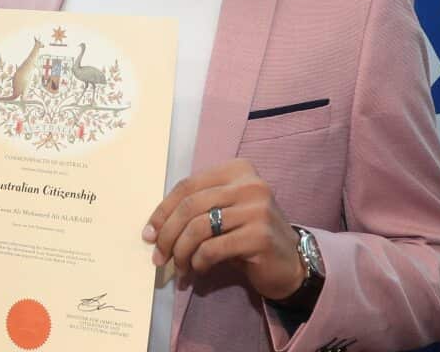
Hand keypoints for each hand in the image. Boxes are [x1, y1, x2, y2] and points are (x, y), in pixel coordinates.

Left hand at [143, 158, 304, 300]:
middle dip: (168, 234)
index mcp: (237, 170)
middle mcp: (250, 184)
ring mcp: (258, 209)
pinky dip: (199, 261)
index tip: (149, 233)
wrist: (290, 263)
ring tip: (179, 267)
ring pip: (199, 228)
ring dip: (181, 251)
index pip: (188, 186)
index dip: (163, 211)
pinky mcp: (260, 236)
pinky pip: (213, 248)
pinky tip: (198, 269)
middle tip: (158, 256)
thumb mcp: (223, 213)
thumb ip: (195, 210)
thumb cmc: (248, 236)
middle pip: (190, 206)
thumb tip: (153, 229)